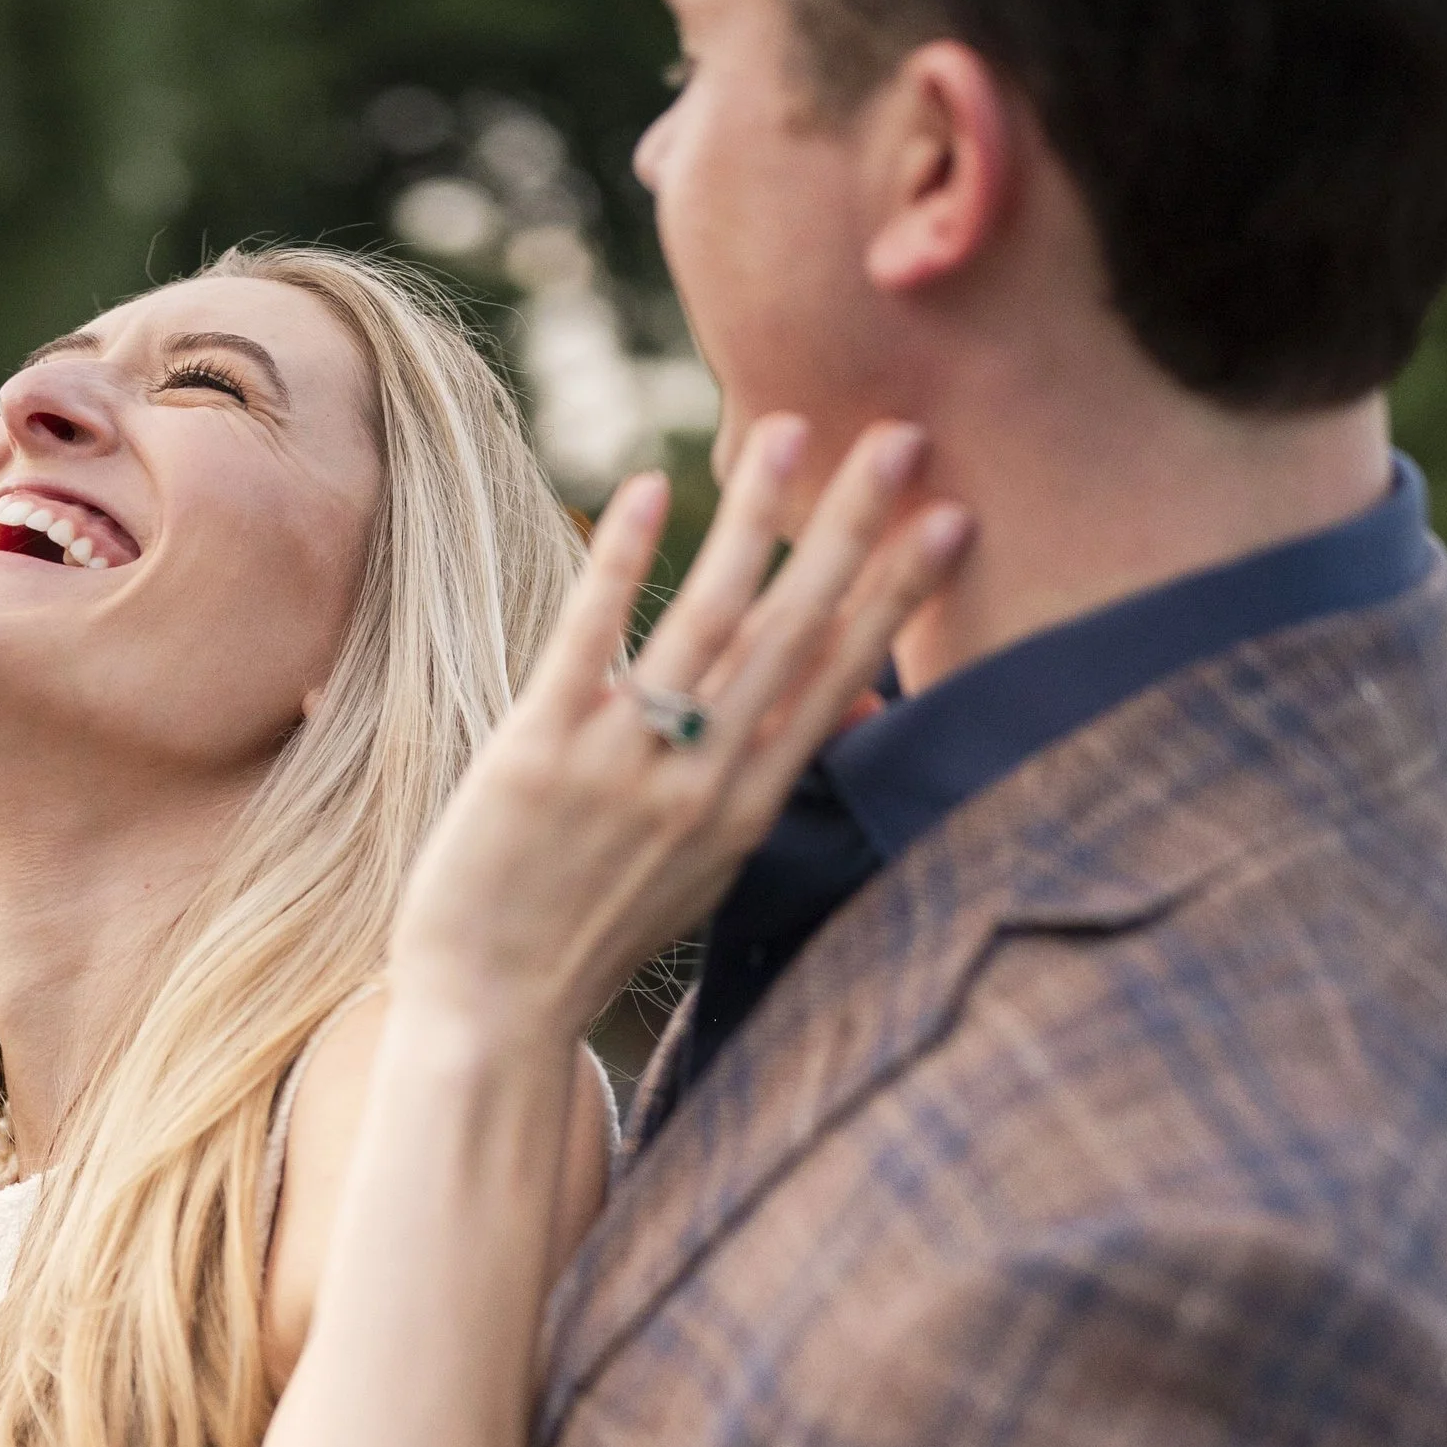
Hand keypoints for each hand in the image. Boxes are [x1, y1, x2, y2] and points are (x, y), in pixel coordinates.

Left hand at [390, 415, 971, 1047]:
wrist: (492, 1015)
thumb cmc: (589, 931)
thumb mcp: (701, 866)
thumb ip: (761, 774)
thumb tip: (846, 701)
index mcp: (746, 806)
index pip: (839, 677)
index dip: (898, 593)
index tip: (954, 517)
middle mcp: (702, 782)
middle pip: (796, 633)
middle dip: (853, 530)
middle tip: (907, 437)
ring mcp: (622, 767)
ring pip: (706, 621)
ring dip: (755, 520)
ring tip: (792, 430)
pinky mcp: (537, 753)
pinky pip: (590, 639)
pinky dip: (623, 561)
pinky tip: (652, 489)